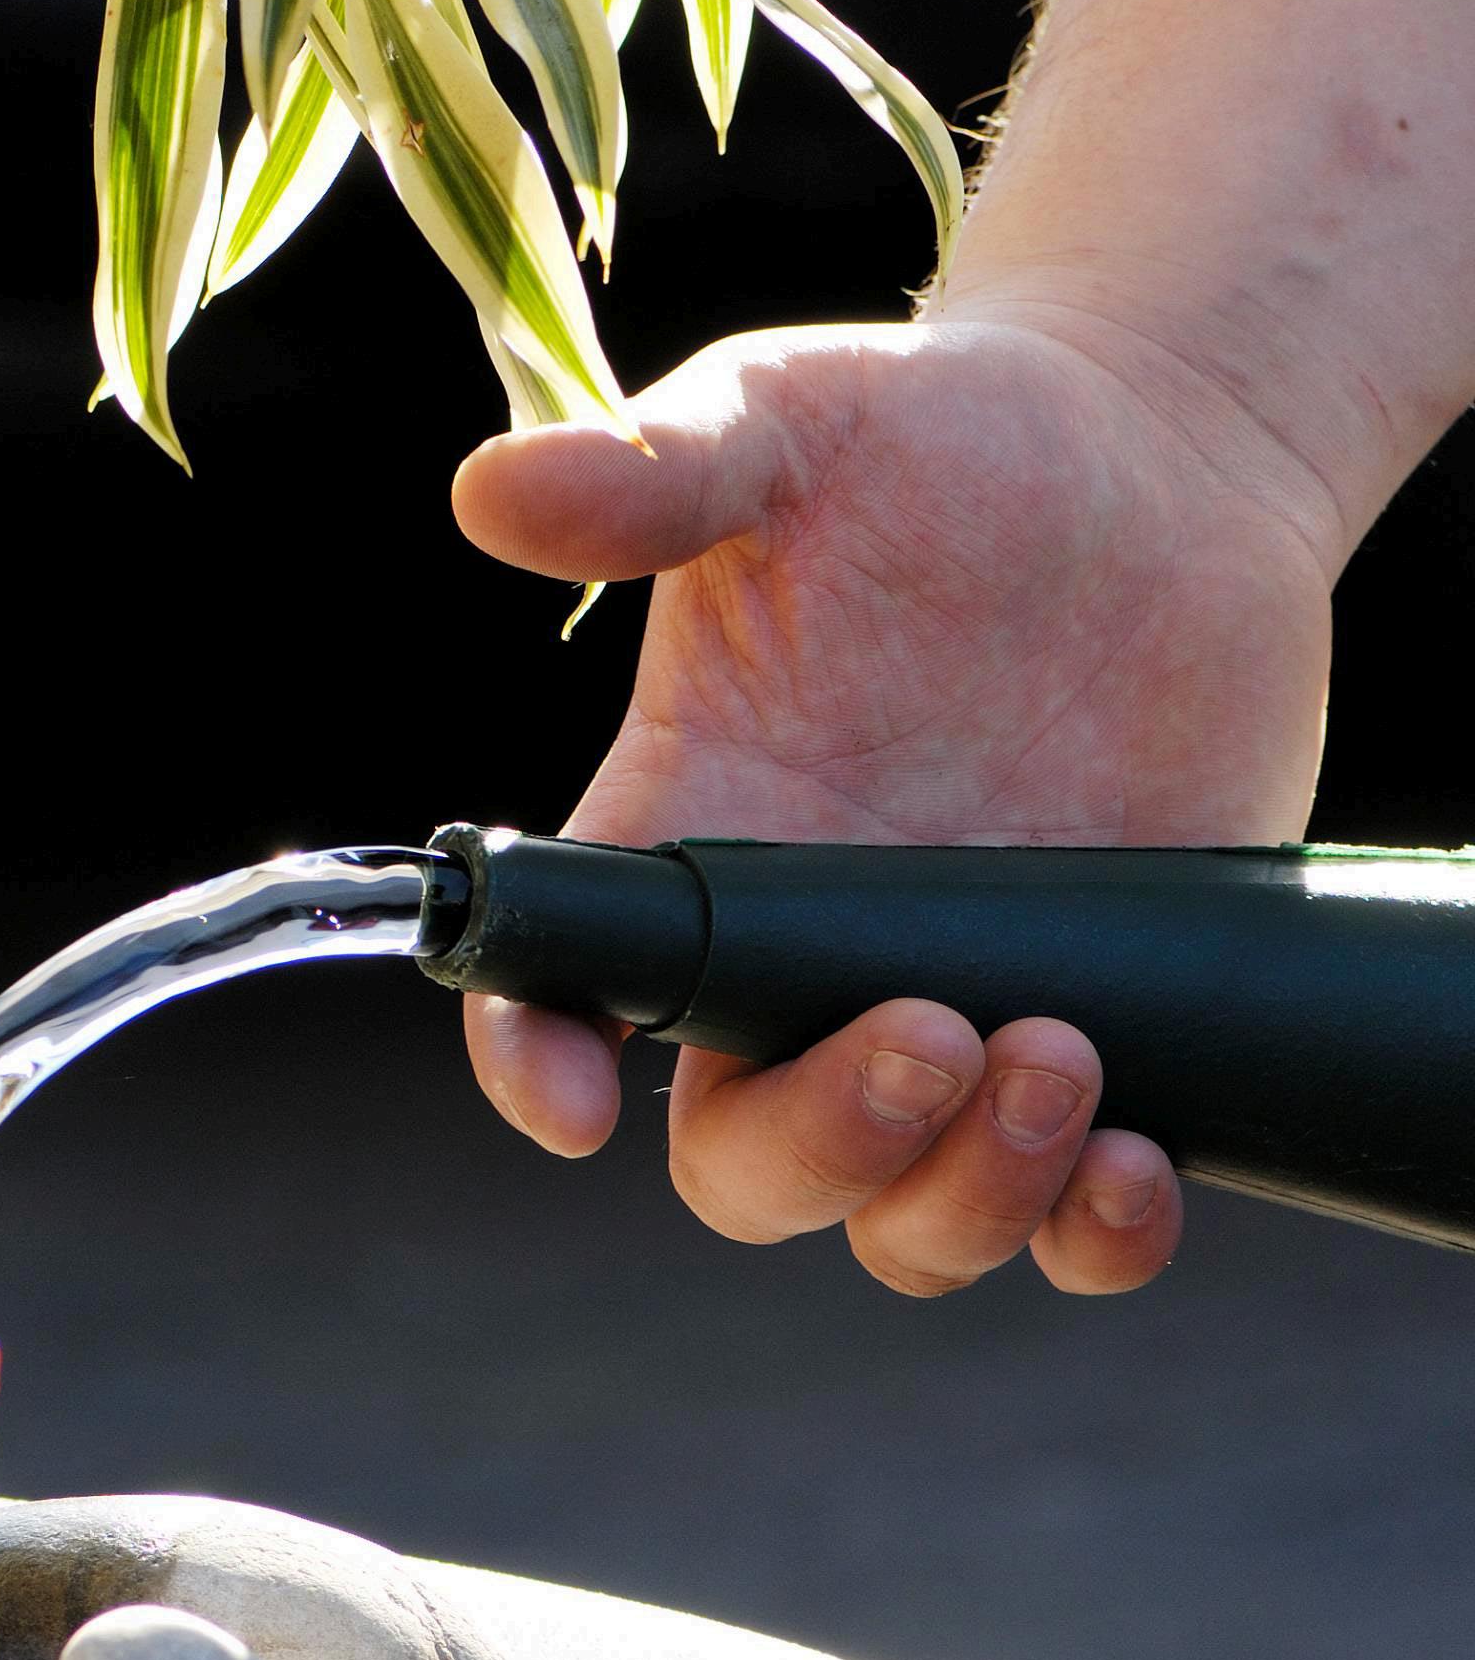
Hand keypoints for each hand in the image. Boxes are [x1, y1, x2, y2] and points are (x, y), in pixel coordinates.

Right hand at [451, 305, 1338, 1293]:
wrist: (1162, 457)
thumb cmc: (940, 439)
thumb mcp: (788, 422)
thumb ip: (652, 468)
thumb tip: (496, 495)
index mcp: (693, 834)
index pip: (562, 993)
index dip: (540, 1067)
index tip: (574, 1101)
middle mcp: (802, 958)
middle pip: (742, 1161)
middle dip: (820, 1145)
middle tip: (934, 1031)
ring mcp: (951, 1011)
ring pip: (902, 1218)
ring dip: (961, 1196)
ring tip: (1059, 1055)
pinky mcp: (1104, 1032)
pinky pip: (1075, 1223)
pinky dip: (1095, 1237)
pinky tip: (1134, 1163)